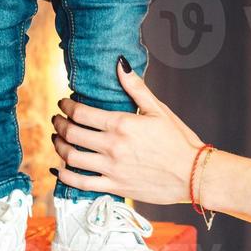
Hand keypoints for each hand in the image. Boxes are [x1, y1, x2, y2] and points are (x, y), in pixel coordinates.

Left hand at [51, 62, 205, 205]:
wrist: (192, 174)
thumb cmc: (178, 140)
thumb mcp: (158, 109)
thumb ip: (135, 87)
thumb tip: (120, 63)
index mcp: (122, 124)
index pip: (81, 113)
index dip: (67, 106)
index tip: (63, 103)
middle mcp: (112, 146)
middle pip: (72, 133)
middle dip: (59, 124)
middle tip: (57, 119)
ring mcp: (111, 169)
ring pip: (71, 158)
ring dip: (59, 147)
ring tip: (58, 140)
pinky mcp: (114, 188)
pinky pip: (81, 184)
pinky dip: (65, 176)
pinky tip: (61, 169)